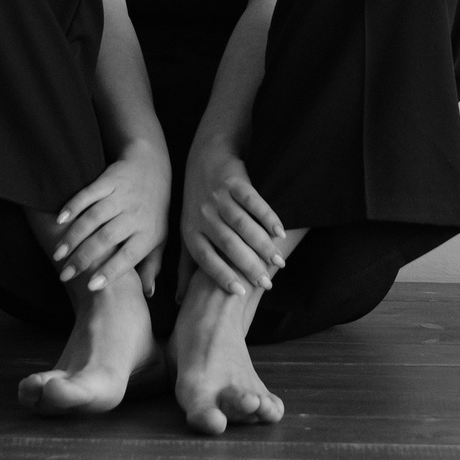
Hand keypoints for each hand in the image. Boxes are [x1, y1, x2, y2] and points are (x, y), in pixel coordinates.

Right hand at [51, 139, 170, 296]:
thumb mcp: (160, 238)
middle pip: (107, 239)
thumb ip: (152, 265)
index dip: (111, 271)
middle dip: (85, 258)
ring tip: (58, 253)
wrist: (152, 166)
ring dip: (74, 236)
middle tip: (65, 274)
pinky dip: (73, 206)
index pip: (129, 256)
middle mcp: (135, 215)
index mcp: (148, 233)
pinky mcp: (109, 179)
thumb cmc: (154, 210)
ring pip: (95, 218)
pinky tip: (59, 220)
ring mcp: (122, 196)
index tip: (91, 285)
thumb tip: (147, 293)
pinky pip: (89, 193)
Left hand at [181, 136, 286, 297]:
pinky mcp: (233, 180)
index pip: (206, 258)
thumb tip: (178, 300)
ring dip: (262, 245)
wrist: (204, 158)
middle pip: (228, 244)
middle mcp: (202, 215)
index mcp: (191, 231)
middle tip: (267, 284)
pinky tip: (281, 232)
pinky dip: (267, 217)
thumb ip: (184, 266)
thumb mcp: (187, 233)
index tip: (241, 292)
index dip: (222, 275)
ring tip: (278, 262)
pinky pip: (253, 202)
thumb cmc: (197, 205)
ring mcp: (217, 197)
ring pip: (242, 225)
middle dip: (248, 266)